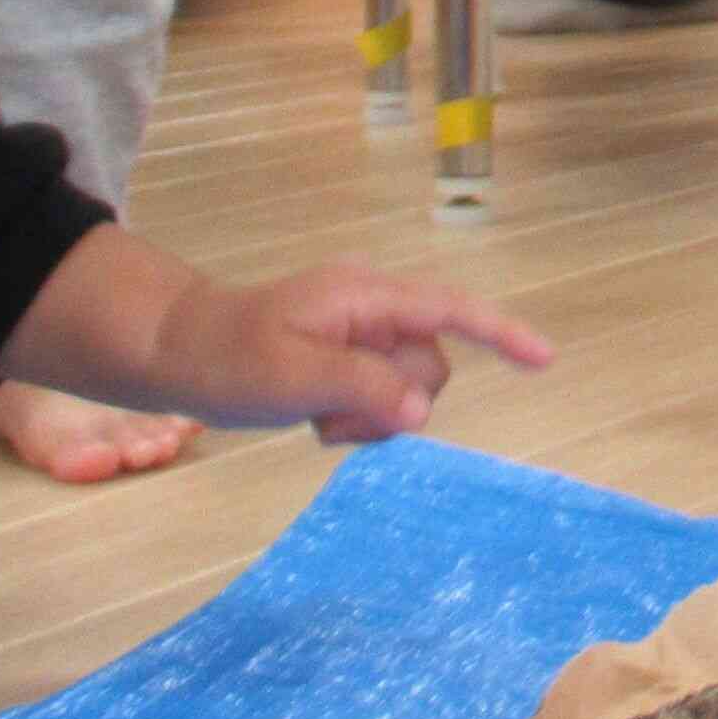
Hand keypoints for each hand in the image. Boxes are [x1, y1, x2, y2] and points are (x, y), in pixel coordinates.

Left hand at [135, 256, 555, 441]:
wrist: (174, 353)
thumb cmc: (225, 357)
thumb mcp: (290, 375)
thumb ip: (361, 388)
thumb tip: (420, 412)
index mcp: (364, 296)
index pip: (448, 310)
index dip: (500, 333)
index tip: (544, 359)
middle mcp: (372, 309)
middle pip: (429, 364)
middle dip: (394, 404)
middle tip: (331, 422)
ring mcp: (360, 334)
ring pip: (407, 389)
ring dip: (371, 418)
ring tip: (318, 421)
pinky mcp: (347, 359)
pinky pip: (382, 397)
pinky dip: (358, 418)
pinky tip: (316, 419)